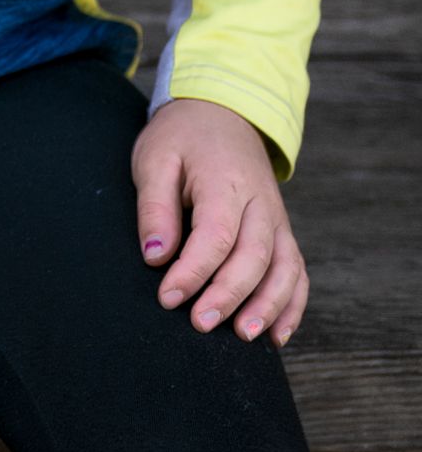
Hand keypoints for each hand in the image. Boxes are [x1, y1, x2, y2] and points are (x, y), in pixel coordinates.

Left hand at [132, 97, 307, 344]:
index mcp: (225, 181)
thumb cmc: (182, 138)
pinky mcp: (282, 231)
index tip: (168, 297)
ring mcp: (277, 218)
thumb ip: (155, 208)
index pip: (216, 234)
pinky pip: (297, 271)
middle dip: (229, 295)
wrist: (223, 113)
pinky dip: (292, 304)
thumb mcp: (155, 160)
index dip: (193, 271)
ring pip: (285, 268)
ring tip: (246, 338)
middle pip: (255, 256)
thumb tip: (155, 256)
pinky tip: (276, 334)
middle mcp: (260, 202)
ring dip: (268, 306)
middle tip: (200, 325)